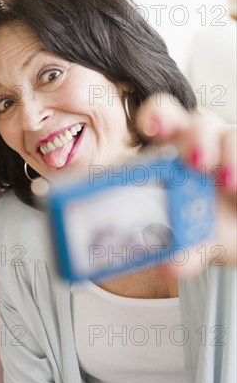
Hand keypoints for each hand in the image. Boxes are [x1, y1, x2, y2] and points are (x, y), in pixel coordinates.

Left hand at [136, 93, 236, 277]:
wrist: (233, 233)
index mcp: (171, 148)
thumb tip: (171, 266)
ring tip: (229, 186)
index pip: (161, 115)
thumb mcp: (190, 238)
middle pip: (199, 121)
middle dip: (197, 137)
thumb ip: (180, 249)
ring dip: (232, 154)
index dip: (158, 116)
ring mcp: (233, 149)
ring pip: (233, 135)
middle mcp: (203, 142)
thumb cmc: (199, 224)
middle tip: (195, 164)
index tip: (153, 129)